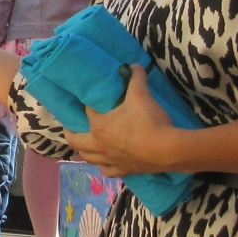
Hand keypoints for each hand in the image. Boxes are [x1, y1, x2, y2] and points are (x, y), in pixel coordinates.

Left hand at [63, 65, 178, 176]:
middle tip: (69, 127)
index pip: (87, 112)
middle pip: (76, 140)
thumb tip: (134, 65)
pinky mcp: (124, 170)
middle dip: (70, 133)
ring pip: (89, 158)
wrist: (168, 150)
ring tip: (84, 145)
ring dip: (84, 151)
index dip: (87, 104)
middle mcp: (99, 145)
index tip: (89, 100)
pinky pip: (107, 171)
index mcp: (99, 126)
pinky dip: (104, 166)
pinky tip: (105, 163)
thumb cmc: (149, 121)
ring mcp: (110, 160)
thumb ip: (136, 78)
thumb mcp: (141, 95)